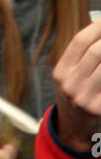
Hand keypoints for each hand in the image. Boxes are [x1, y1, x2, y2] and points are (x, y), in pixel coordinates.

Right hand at [53, 18, 100, 153]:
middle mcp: (71, 84)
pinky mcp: (100, 109)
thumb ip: (80, 57)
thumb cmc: (74, 97)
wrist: (74, 130)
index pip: (80, 41)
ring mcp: (85, 98)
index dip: (98, 27)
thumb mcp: (68, 77)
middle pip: (97, 52)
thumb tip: (100, 33)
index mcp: (61, 72)